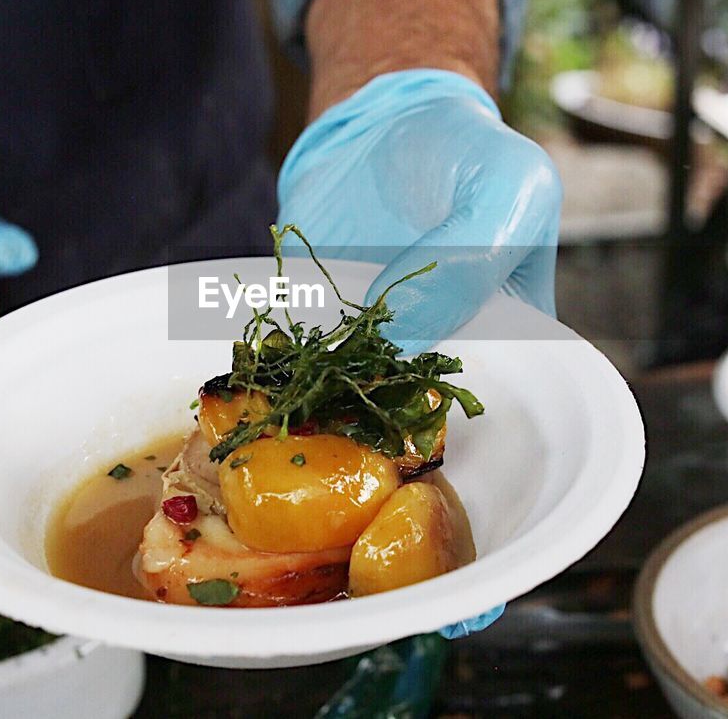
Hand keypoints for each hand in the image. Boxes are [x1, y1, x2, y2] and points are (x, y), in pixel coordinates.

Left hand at [278, 69, 560, 638]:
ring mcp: (359, 364)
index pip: (505, 466)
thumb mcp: (507, 183)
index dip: (486, 538)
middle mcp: (426, 381)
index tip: (462, 604)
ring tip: (264, 545)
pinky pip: (276, 382)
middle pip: (410, 476)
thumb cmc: (469, 154)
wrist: (383, 123)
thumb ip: (482, 251)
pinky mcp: (301, 338)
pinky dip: (253, 408)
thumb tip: (418, 329)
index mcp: (500, 365)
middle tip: (346, 590)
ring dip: (304, 490)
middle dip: (380, 538)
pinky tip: (220, 444)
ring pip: (333, 443)